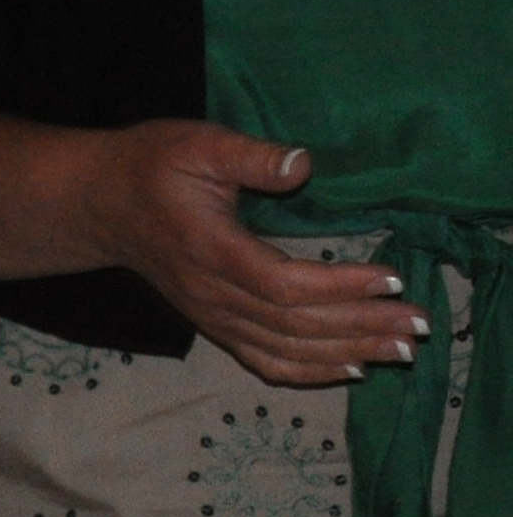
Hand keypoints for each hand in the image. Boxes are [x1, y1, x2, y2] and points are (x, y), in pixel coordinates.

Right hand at [90, 123, 426, 388]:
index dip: (342, 287)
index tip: (393, 277)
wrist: (98, 204)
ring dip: (349, 352)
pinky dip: (311, 372)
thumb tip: (304, 165)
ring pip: (287, 350)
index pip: (284, 282)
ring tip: (401, 349)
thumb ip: (250, 156)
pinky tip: (351, 369)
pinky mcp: (213, 325)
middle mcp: (211, 294)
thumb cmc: (149, 166)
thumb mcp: (196, 144)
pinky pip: (265, 362)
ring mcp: (211, 316)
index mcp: (209, 250)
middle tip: (419, 324)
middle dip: (362, 326)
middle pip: (296, 324)